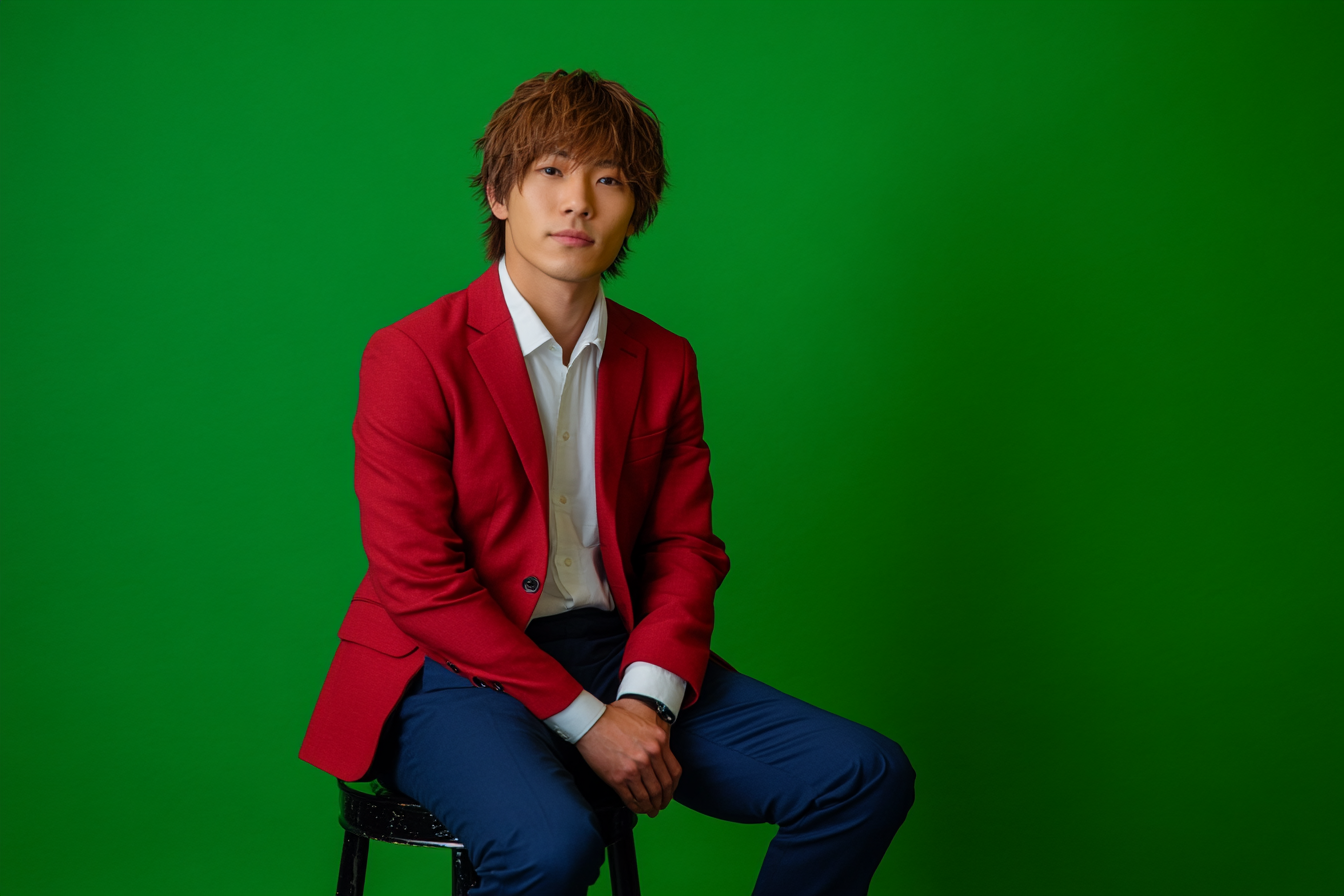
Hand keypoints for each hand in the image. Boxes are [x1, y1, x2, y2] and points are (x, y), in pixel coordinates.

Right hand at [575, 697, 680, 816]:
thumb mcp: (644, 726)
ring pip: (648, 796)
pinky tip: (637, 808)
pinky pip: (631, 798)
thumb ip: (656, 743)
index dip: (673, 788)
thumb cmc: (615, 720)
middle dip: (663, 800)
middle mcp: (650, 756)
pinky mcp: (618, 778)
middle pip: (663, 786)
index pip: (674, 772)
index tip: (670, 793)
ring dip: (650, 807)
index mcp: (659, 741)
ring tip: (650, 811)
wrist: (591, 722)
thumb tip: (661, 764)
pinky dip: (636, 807)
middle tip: (660, 806)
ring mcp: (634, 768)